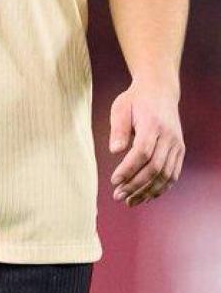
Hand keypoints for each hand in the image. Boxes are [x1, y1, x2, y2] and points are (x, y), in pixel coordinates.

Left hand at [108, 82, 183, 205]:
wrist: (160, 91)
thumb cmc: (135, 100)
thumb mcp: (120, 108)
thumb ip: (118, 129)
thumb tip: (114, 151)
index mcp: (153, 125)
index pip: (142, 153)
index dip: (128, 170)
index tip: (113, 181)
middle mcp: (169, 137)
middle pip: (155, 167)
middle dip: (136, 185)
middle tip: (118, 196)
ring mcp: (177, 144)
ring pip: (166, 174)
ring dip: (148, 191)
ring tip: (130, 202)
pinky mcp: (180, 150)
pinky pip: (174, 173)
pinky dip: (162, 187)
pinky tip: (147, 197)